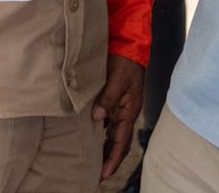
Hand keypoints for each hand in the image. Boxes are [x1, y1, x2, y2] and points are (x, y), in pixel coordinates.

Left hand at [93, 55, 145, 179]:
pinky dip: (99, 133)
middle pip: (118, 142)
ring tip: (91, 161)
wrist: (128, 45)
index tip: (104, 173)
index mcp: (129, 111)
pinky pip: (106, 123)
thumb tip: (97, 117)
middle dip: (109, 159)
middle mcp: (125, 113)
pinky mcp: (111, 101)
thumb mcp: (118, 79)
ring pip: (112, 134)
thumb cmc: (125, 62)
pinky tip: (89, 137)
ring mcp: (118, 108)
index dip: (113, 159)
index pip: (122, 141)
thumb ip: (108, 98)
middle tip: (96, 174)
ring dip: (104, 148)